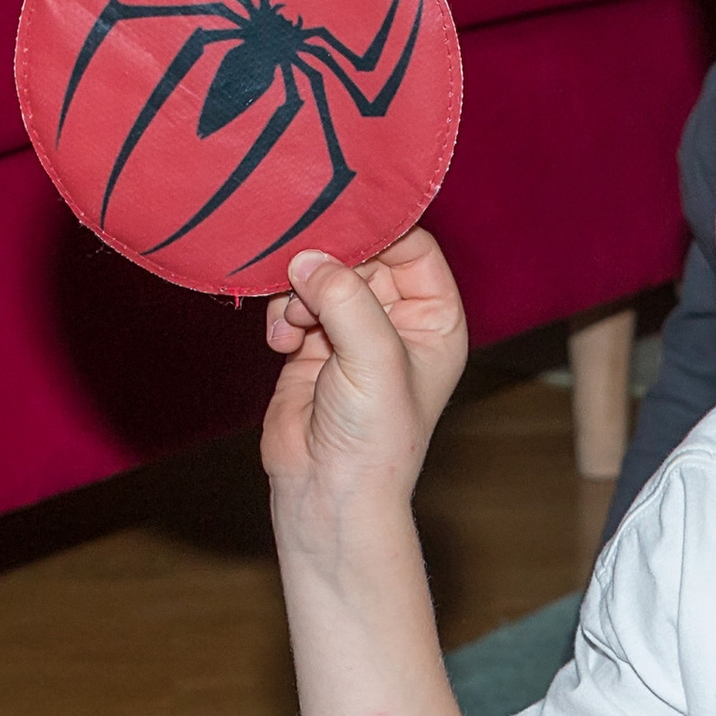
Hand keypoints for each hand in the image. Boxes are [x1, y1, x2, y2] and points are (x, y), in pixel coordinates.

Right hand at [261, 227, 467, 555]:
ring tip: (294, 326)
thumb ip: (348, 299)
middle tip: (301, 272)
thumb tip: (307, 256)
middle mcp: (398, 319)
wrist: (328, 495)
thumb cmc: (375, 438)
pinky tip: (280, 344)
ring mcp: (353, 331)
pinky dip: (281, 315)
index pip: (412, 245)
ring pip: (320, 275)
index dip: (377, 230)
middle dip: (327, 261)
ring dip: (298, 291)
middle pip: (361, 254)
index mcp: (435, 318)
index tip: (334, 220)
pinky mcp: (312, 345)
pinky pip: (292, 302)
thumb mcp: (375, 360)